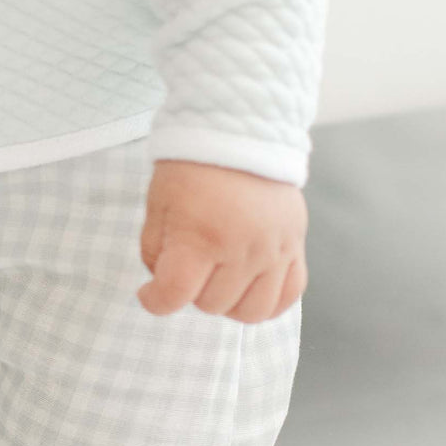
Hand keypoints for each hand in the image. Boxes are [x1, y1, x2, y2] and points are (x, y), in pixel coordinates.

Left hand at [136, 160, 307, 322]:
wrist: (241, 133)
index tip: (150, 292)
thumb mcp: (158, 209)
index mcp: (201, 237)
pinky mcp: (295, 246)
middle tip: (191, 266)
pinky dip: (268, 302)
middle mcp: (242, 248)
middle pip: (210, 305)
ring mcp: (273, 250)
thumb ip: (155, 254)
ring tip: (219, 280)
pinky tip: (249, 289)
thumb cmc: (192, 172)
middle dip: (193, 292)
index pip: (174, 296)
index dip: (155, 301)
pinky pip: (288, 296)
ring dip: (229, 303)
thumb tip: (166, 286)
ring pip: (252, 311)